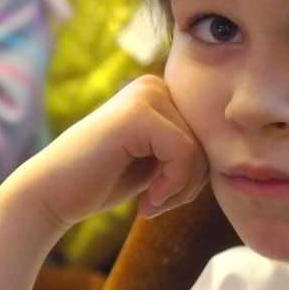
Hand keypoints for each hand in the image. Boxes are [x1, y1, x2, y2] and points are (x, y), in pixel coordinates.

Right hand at [6, 76, 207, 238]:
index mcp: (162, 92)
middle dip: (191, 181)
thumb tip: (239, 149)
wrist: (49, 196)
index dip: (197, 173)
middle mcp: (154, 85)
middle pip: (208, 139)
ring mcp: (145, 95)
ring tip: (152, 203)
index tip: (168, 197)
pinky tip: (146, 201)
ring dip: (182, 188)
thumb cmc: (102, 182)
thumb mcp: (156, 160)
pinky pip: (184, 153)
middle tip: (159, 204)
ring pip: (200, 148)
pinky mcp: (138, 115)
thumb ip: (188, 148)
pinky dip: (173, 185)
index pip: (208, 134)